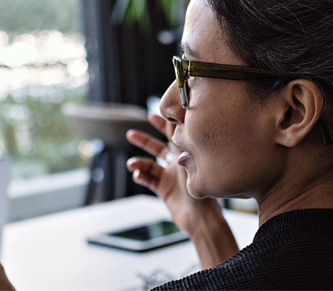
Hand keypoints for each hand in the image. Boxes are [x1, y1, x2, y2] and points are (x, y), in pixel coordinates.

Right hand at [127, 115, 237, 267]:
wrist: (201, 219)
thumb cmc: (203, 193)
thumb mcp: (193, 167)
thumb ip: (183, 149)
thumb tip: (176, 132)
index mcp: (186, 155)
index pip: (175, 134)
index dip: (165, 123)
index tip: (154, 113)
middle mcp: (177, 163)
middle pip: (158, 147)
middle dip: (144, 141)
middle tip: (130, 134)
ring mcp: (170, 176)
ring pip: (150, 164)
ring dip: (139, 163)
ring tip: (131, 164)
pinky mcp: (164, 189)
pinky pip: (149, 179)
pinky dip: (142, 176)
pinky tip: (138, 175)